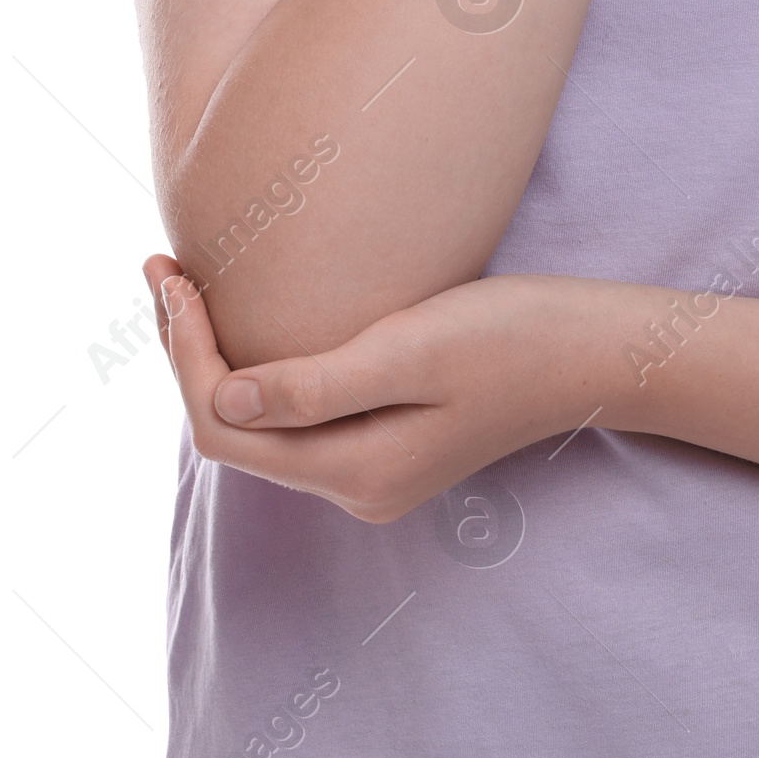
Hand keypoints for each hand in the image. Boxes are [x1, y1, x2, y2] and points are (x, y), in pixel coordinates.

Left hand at [141, 255, 615, 524]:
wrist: (594, 352)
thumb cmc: (514, 336)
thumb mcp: (411, 350)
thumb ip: (315, 385)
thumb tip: (221, 399)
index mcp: (357, 472)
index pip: (227, 424)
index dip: (185, 355)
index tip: (172, 276)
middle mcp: (357, 488)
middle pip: (236, 430)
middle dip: (187, 353)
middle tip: (163, 269)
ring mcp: (375, 470)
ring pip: (263, 423)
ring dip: (218, 359)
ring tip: (192, 288)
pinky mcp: (392, 442)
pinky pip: (297, 415)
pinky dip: (261, 368)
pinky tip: (253, 321)